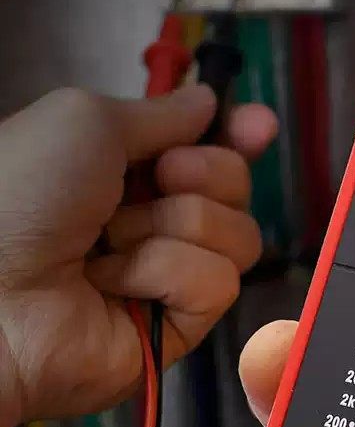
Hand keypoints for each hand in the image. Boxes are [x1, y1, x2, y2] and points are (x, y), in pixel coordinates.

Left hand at [0, 85, 276, 426]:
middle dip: (206, 174)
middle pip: (236, 190)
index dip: (239, 137)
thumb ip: (160, 112)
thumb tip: (209, 102)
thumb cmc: (19, 194)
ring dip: (177, 227)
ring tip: (112, 241)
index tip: (258, 125)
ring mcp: (169, 275)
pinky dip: (166, 273)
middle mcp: (154, 221)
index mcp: (128, 171)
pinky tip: (114, 284)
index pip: (209, 152)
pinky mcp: (179, 325)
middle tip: (161, 178)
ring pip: (238, 237)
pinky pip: (218, 283)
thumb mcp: (86, 121)